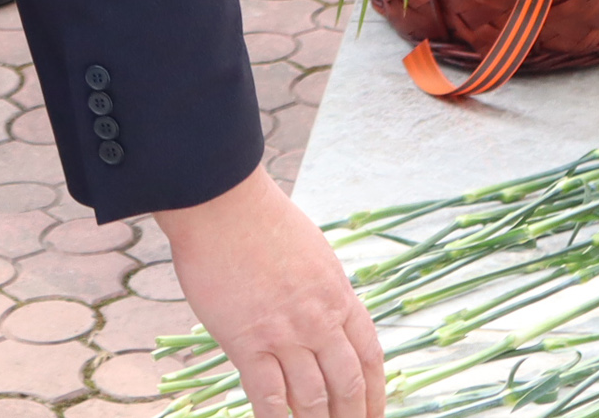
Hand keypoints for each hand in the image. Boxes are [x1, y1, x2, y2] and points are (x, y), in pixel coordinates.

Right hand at [156, 166, 383, 416]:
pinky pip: (267, 395)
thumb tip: (328, 316)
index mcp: (338, 295)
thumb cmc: (260, 219)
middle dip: (351, 417)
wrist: (222, 202)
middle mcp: (319, 319)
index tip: (375, 414)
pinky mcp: (247, 342)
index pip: (369, 356)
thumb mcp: (312, 252)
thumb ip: (323, 290)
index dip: (376, 393)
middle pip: (347, 383)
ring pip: (312, 397)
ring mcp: (285, 333)